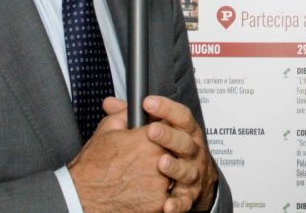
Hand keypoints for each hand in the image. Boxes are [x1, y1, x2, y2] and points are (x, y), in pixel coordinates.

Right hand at [67, 98, 170, 212]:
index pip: (168, 128)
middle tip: (146, 160)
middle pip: (173, 151)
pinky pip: (167, 196)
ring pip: (172, 175)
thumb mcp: (107, 129)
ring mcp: (161, 184)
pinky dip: (157, 194)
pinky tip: (142, 191)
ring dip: (163, 175)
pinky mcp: (159, 204)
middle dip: (163, 153)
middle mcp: (159, 159)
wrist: (82, 197)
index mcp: (149, 138)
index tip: (155, 137)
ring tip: (142, 177)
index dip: (162, 132)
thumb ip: (126, 112)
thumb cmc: (93, 166)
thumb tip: (136, 107)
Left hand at [107, 96, 219, 212]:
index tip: (147, 103)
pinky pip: (185, 201)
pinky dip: (176, 204)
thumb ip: (134, 117)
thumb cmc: (172, 149)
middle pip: (185, 141)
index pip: (180, 115)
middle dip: (169, 136)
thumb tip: (109, 103)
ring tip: (161, 163)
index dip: (166, 108)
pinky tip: (166, 204)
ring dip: (175, 168)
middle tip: (151, 131)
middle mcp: (192, 151)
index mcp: (186, 131)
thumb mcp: (160, 130)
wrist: (196, 179)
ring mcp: (193, 173)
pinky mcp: (189, 196)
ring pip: (187, 170)